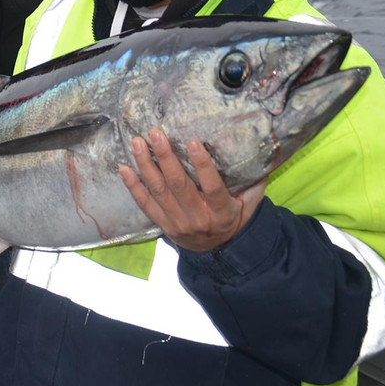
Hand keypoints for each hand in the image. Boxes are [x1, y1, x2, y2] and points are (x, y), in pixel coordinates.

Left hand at [119, 128, 266, 251]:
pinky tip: (123, 168)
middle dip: (165, 158)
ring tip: (137, 143)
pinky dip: (133, 186)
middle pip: (179, 186)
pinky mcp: (163, 224)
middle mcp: (197, 217)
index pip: (212, 186)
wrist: (219, 252)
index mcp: (222, 211)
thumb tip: (261, 149)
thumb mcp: (251, 203)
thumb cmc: (235, 218)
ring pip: (158, 192)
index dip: (202, 165)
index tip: (192, 141)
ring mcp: (177, 222)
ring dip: (145, 165)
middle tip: (155, 134)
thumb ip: (254, 181)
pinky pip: (145, 204)